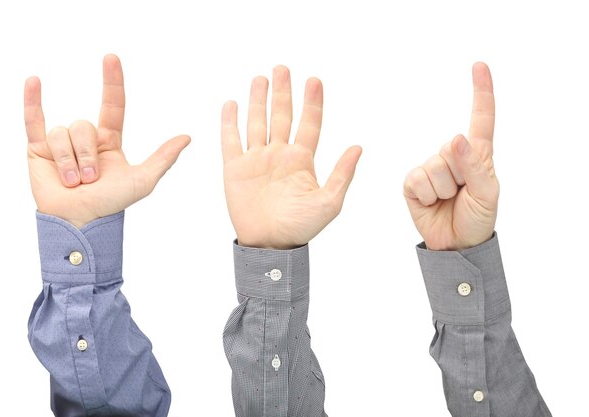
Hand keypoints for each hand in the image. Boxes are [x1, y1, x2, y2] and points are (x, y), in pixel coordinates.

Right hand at [24, 54, 189, 227]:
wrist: (80, 222)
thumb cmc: (112, 204)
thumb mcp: (143, 180)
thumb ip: (163, 158)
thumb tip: (187, 137)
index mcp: (109, 142)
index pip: (112, 104)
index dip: (112, 82)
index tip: (111, 58)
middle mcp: (85, 139)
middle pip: (84, 126)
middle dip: (86, 155)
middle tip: (89, 181)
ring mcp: (61, 144)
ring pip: (63, 133)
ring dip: (68, 161)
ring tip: (72, 183)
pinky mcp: (38, 149)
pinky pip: (34, 120)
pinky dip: (32, 101)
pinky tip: (34, 81)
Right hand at [221, 66, 361, 248]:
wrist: (269, 245)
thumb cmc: (300, 228)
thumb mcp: (328, 202)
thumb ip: (342, 174)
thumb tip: (358, 147)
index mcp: (302, 160)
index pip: (309, 123)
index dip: (312, 102)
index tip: (314, 80)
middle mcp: (279, 154)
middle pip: (281, 115)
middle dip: (282, 92)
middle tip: (282, 68)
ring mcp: (256, 159)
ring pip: (257, 122)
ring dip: (258, 100)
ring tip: (260, 79)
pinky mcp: (235, 168)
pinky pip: (231, 140)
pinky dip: (230, 122)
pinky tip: (231, 104)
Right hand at [403, 63, 497, 250]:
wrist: (455, 245)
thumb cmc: (478, 218)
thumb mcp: (487, 194)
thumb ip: (474, 165)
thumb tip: (456, 137)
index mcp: (477, 155)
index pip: (480, 119)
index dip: (481, 92)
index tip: (479, 66)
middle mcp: (452, 157)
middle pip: (450, 148)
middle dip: (458, 175)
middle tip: (461, 194)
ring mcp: (431, 168)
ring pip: (433, 166)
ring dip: (442, 189)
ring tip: (447, 201)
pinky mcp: (413, 182)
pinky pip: (416, 179)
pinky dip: (426, 195)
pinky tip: (431, 203)